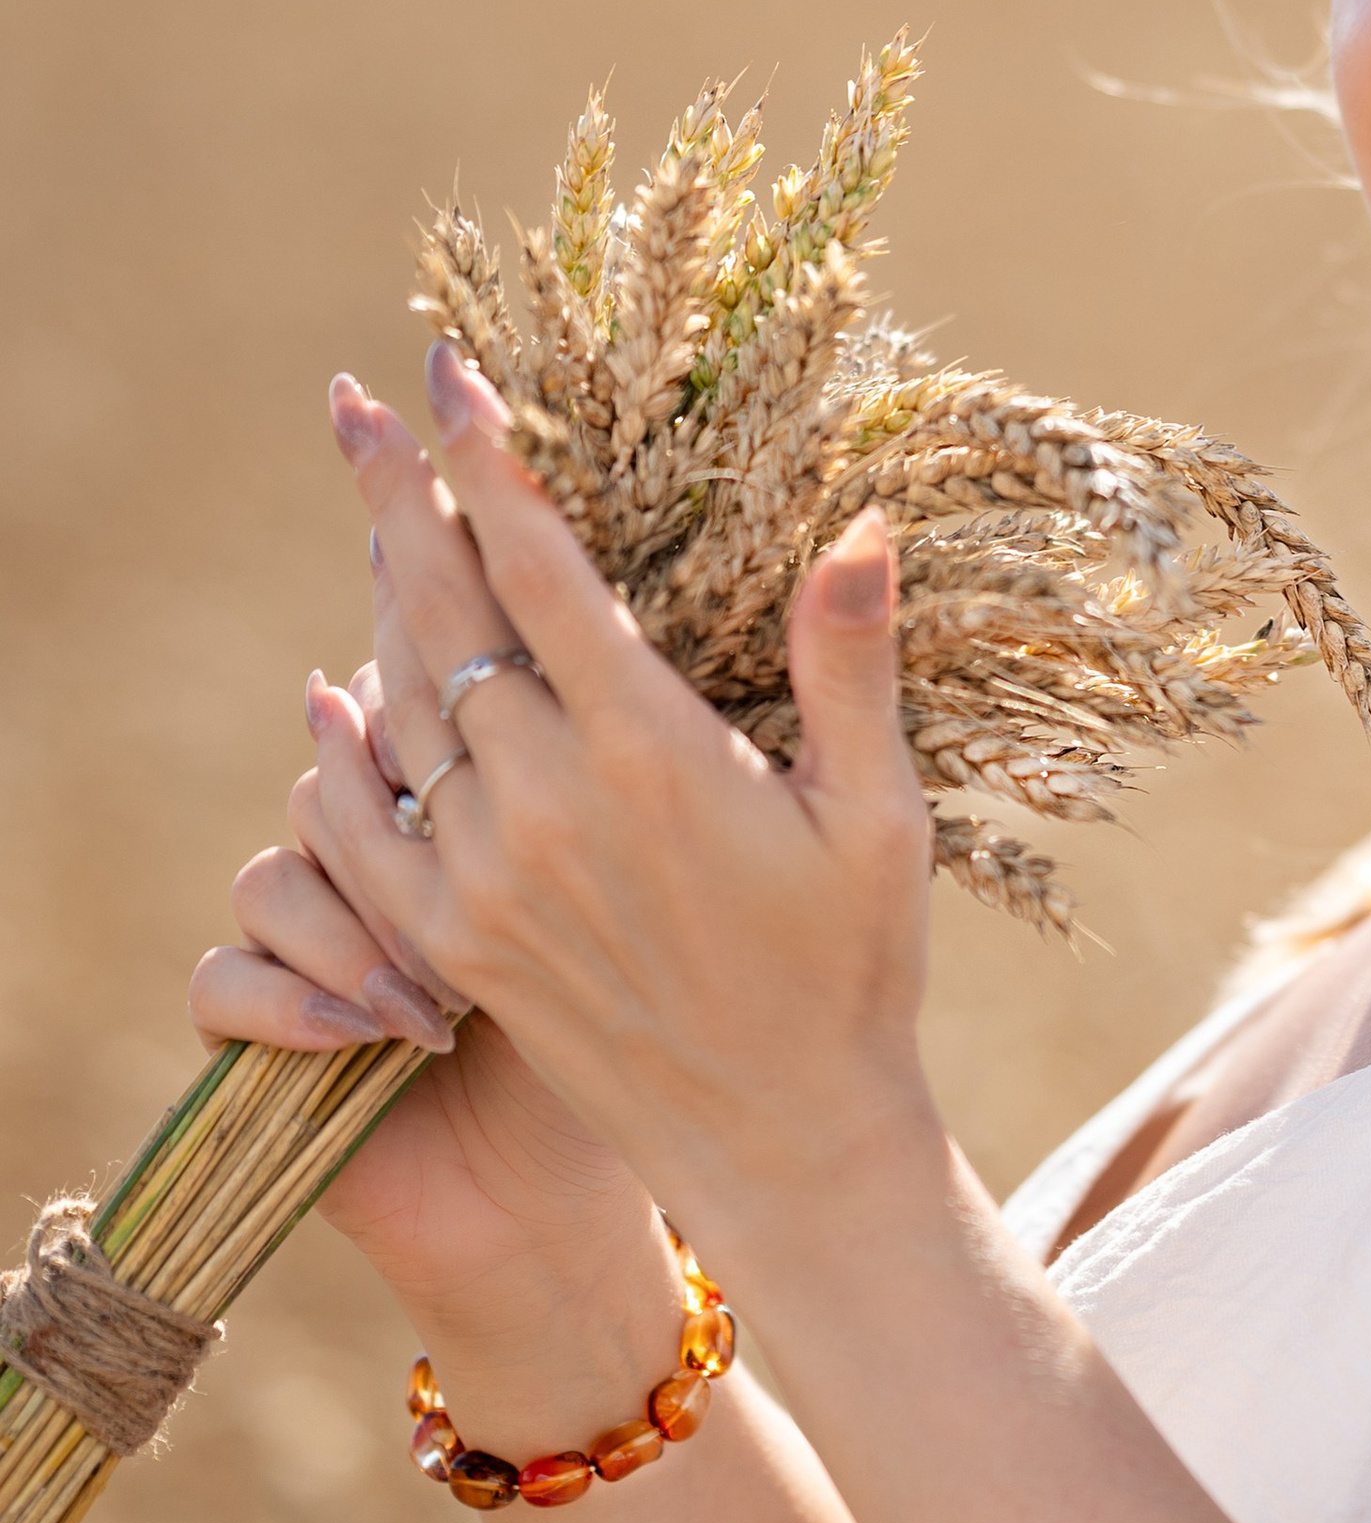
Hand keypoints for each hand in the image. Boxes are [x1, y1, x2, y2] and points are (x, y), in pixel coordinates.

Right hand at [192, 597, 651, 1323]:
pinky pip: (222, 979)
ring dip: (352, 931)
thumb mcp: (617, 905)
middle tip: (455, 878)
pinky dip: (287, 1002)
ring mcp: (303, 945)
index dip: (415, 705)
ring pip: (274, 875)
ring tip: (432, 998)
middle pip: (328, 781)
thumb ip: (581, 794)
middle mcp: (366, 863)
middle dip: (382, 820)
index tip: (471, 732)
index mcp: (452, 811)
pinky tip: (365, 1035)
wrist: (555, 1196)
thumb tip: (582, 663)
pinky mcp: (253, 1034)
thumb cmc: (614, 1040)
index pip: (401, 707)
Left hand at [308, 343, 937, 1277]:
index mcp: (649, 753)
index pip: (539, 571)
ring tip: (373, 520)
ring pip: (397, 702)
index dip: (488, 464)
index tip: (450, 380)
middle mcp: (546, 803)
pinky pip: (366, 817)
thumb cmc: (851, 970)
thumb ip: (850, 664)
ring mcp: (485, 875)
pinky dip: (347, 743)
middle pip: (441, 613)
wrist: (783, 1142)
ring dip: (378, 602)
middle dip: (398, 497)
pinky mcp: (452, 941)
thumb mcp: (880, 815)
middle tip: (357, 407)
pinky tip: (339, 692)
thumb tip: (859, 523)